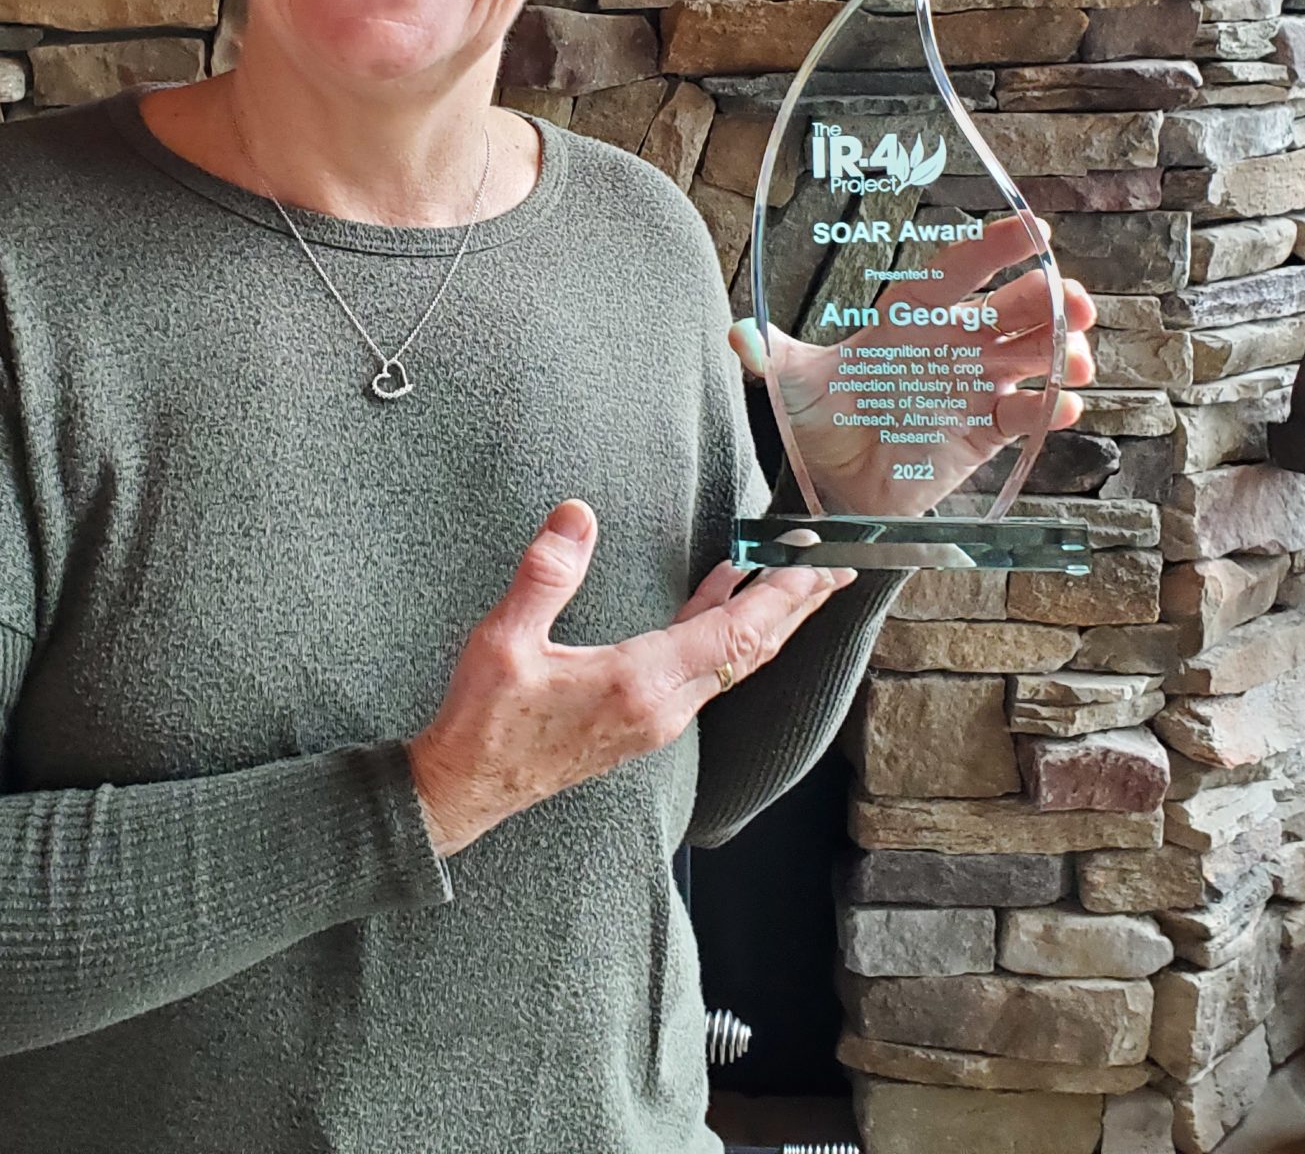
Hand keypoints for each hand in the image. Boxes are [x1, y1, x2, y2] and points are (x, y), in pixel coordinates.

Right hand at [403, 499, 855, 857]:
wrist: (466, 790)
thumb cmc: (484, 720)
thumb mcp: (504, 640)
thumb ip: (546, 575)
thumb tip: (577, 514)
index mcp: (638, 683)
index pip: (734, 633)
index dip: (781, 594)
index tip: (816, 560)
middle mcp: (662, 708)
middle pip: (752, 650)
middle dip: (797, 606)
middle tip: (837, 566)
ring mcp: (657, 720)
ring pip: (733, 664)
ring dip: (767, 621)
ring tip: (796, 579)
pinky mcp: (644, 724)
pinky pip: (706, 672)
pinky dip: (728, 633)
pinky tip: (720, 602)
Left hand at [730, 214, 1098, 518]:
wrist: (836, 480)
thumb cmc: (824, 417)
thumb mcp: (793, 383)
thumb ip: (773, 355)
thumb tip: (739, 335)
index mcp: (912, 317)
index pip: (959, 271)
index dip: (995, 248)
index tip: (1032, 229)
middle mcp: (953, 344)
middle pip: (1011, 311)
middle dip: (1047, 300)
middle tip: (1072, 297)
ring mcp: (976, 386)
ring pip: (1032, 358)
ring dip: (1062, 351)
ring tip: (1078, 355)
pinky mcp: (986, 432)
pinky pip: (1025, 416)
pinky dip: (1049, 410)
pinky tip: (1064, 404)